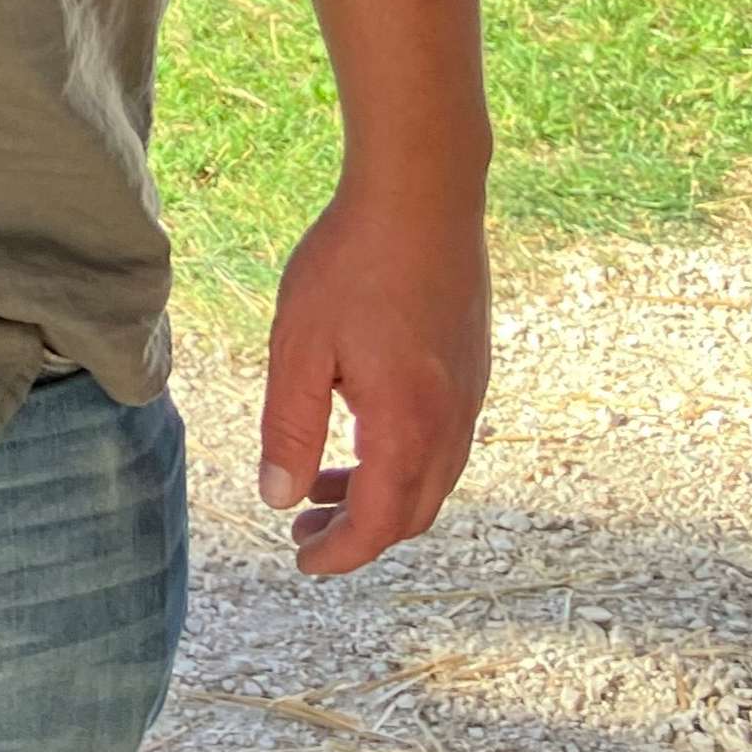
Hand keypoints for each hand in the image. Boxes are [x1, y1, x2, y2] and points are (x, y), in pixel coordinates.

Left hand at [257, 176, 489, 578]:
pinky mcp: (472, 365)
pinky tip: (359, 429)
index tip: (301, 560)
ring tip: (320, 485)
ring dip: (380, 495)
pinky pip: (444, 440)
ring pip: (432, 477)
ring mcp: (470, 393)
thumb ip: (289, 428)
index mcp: (408, 426)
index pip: (380, 523)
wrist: (424, 192)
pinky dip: (402, 459)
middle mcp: (452, 421)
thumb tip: (279, 498)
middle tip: (302, 530)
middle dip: (359, 532)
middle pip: (413, 511)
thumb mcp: (300, 346)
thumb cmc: (354, 262)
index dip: (340, 553)